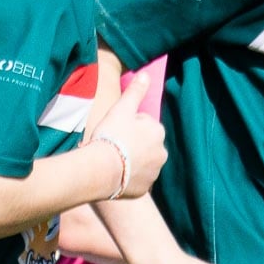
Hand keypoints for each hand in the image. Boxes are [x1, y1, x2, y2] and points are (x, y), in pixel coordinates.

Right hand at [89, 76, 166, 198]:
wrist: (101, 169)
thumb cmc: (111, 135)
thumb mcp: (122, 108)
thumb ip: (135, 91)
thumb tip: (146, 74)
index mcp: (158, 131)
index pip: (142, 124)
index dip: (126, 125)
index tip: (114, 130)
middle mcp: (161, 153)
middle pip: (143, 144)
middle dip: (131, 143)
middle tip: (111, 144)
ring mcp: (154, 173)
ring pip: (140, 162)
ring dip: (130, 160)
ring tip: (111, 160)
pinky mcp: (144, 189)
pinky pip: (136, 180)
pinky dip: (128, 177)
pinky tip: (114, 174)